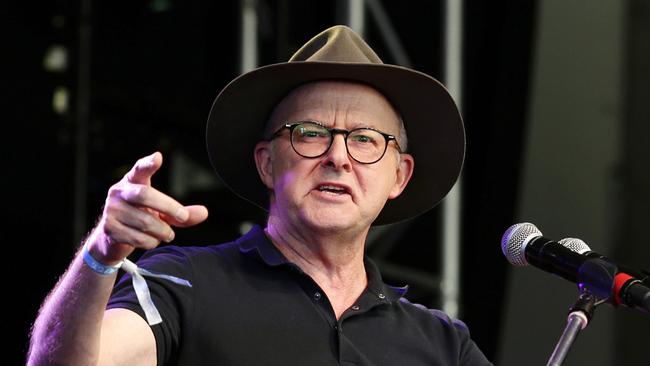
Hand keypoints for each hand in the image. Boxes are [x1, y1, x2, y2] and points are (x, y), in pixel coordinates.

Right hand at [86, 152, 208, 264]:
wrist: (110, 239)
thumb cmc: (141, 218)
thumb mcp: (162, 213)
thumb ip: (182, 213)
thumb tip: (204, 213)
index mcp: (133, 182)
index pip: (140, 169)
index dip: (148, 164)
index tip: (158, 157)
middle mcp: (119, 192)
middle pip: (145, 195)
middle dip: (168, 207)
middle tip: (183, 217)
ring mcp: (112, 210)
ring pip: (145, 222)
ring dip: (163, 232)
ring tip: (167, 234)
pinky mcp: (109, 228)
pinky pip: (139, 238)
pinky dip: (152, 242)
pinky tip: (151, 240)